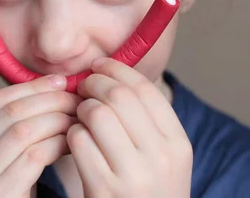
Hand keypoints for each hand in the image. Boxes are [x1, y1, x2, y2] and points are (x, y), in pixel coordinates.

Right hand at [0, 75, 80, 197]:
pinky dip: (57, 144)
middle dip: (49, 101)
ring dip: (56, 120)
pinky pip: (32, 157)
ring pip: (22, 131)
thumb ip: (17, 127)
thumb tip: (57, 85)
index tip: (60, 81)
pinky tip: (72, 143)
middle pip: (10, 113)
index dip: (31, 87)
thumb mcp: (5, 158)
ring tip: (78, 119)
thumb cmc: (12, 194)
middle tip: (77, 100)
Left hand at [68, 59, 192, 197]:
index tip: (100, 65)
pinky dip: (71, 134)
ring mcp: (133, 175)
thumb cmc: (147, 193)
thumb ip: (147, 123)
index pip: (146, 90)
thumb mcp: (163, 160)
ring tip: (79, 116)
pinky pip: (78, 141)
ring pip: (96, 114)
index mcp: (178, 145)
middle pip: (119, 96)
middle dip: (93, 83)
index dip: (118, 70)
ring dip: (80, 109)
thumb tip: (113, 76)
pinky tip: (74, 141)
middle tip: (82, 86)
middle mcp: (160, 158)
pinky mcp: (103, 189)